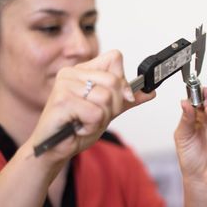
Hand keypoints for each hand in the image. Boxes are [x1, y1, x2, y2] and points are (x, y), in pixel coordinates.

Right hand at [29, 50, 154, 162]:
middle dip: (112, 106)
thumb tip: (151, 92)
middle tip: (94, 116)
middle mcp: (71, 73)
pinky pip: (95, 113)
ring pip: (106, 98)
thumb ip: (127, 99)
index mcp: (83, 70)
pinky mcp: (61, 101)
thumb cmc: (77, 127)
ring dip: (100, 118)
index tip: (118, 99)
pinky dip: (91, 126)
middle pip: (114, 81)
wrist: (55, 149)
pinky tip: (78, 127)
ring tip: (84, 122)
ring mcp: (64, 85)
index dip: (122, 82)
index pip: (115, 58)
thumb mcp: (108, 110)